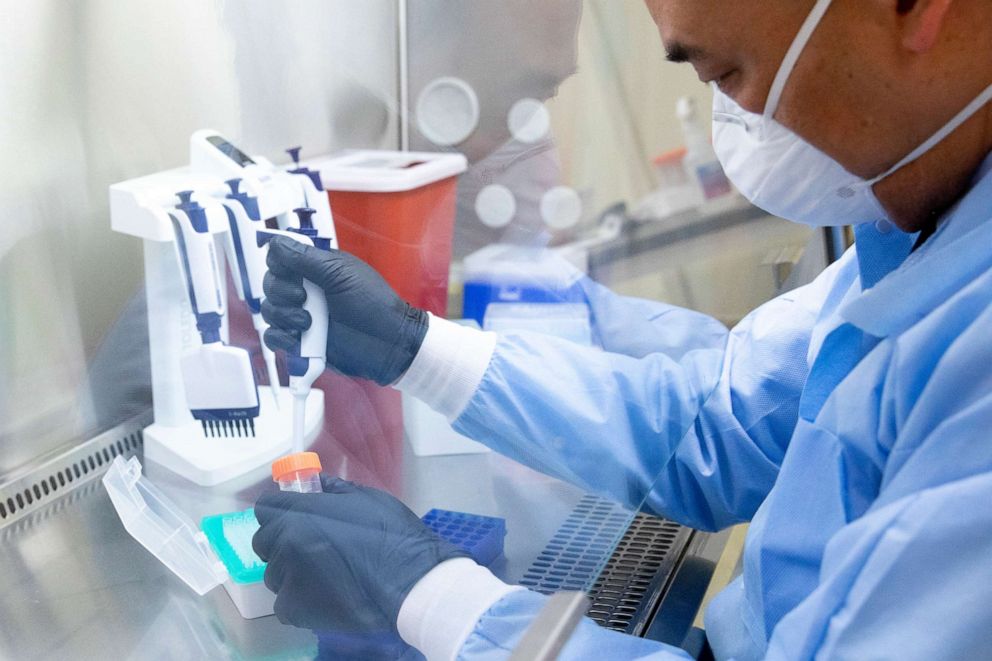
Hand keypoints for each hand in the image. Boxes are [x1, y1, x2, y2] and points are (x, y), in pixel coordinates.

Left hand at [252, 475, 466, 632]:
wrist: (408, 581)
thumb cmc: (391, 534)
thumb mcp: (365, 498)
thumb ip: (334, 490)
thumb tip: (316, 483)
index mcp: (301, 513)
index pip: (266, 506)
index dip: (280, 509)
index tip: (294, 514)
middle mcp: (286, 544)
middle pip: (264, 540)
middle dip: (282, 540)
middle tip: (310, 545)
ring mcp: (288, 578)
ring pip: (274, 573)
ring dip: (290, 571)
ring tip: (322, 574)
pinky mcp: (295, 609)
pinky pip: (284, 601)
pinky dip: (299, 599)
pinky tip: (323, 594)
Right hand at [261, 237, 428, 385]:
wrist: (387, 343)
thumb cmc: (373, 304)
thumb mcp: (340, 274)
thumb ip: (305, 258)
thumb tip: (276, 242)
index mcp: (316, 268)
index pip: (280, 259)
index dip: (278, 265)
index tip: (291, 273)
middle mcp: (306, 290)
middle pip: (270, 284)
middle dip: (282, 292)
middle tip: (303, 298)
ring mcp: (302, 315)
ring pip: (270, 310)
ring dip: (284, 316)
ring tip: (308, 323)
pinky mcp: (301, 341)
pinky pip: (274, 337)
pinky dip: (281, 338)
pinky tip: (299, 338)